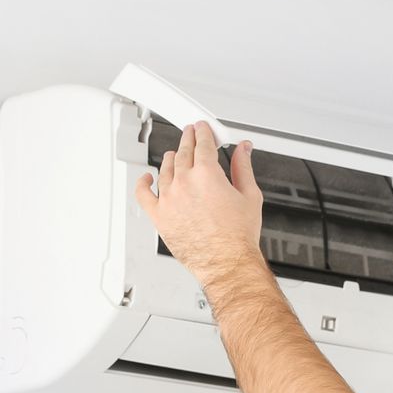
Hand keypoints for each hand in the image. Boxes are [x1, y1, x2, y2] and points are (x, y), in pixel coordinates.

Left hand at [134, 120, 264, 281]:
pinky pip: (143, 194)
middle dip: (188, 140)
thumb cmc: (238, 237)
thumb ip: (243, 168)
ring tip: (174, 155)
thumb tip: (243, 150)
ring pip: (165, 169)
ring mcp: (168, 198)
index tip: (201, 129)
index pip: (202, 144)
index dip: (202, 133)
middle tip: (190, 135)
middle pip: (183, 153)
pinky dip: (143, 183)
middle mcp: (184, 182)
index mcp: (207, 174)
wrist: (227, 263)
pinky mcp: (159, 215)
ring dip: (171, 158)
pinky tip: (146, 178)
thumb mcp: (249, 196)